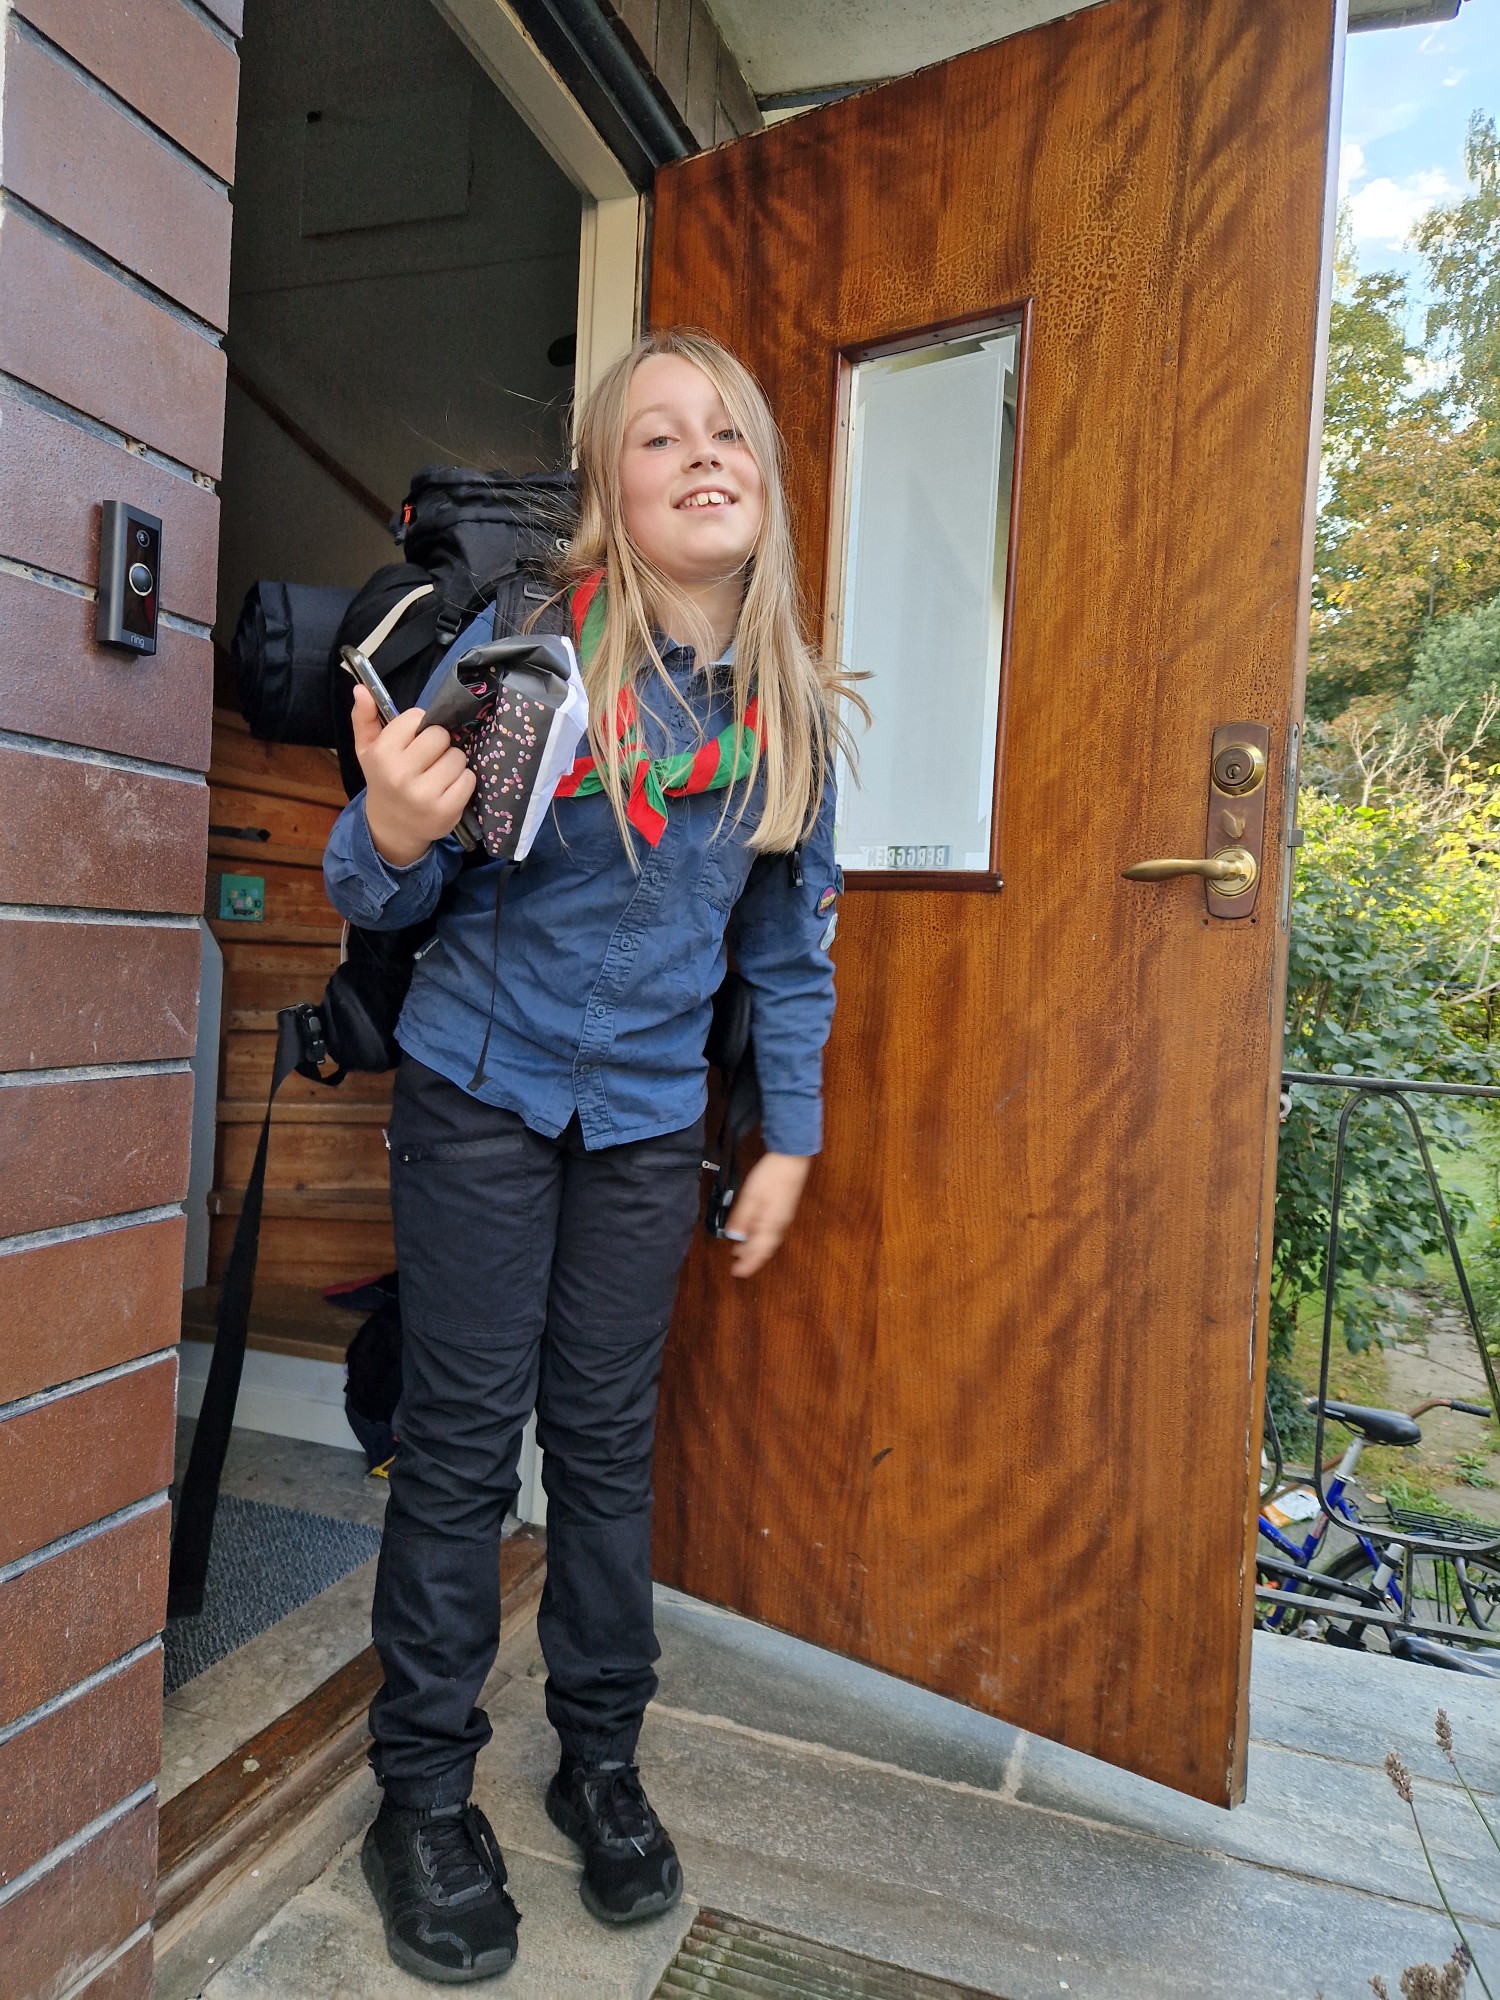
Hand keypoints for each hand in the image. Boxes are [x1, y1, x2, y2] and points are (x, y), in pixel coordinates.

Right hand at [351, 684, 475, 867]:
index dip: (419, 727)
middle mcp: (401, 774)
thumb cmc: (383, 779)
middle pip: (441, 736)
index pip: (417, 718)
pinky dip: (463, 782)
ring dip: (452, 763)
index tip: (412, 742)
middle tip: (428, 759)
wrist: (391, 826)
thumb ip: (364, 718)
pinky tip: (447, 790)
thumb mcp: (367, 749)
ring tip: (437, 775)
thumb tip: (361, 689)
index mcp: (382, 754)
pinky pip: (468, 779)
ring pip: (458, 757)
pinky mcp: (445, 811)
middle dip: (439, 744)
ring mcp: (424, 795)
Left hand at [724, 1152, 810, 1277]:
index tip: (737, 1272)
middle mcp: (780, 1225)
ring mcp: (783, 1217)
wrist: (791, 1158)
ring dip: (754, 1246)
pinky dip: (759, 1235)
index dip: (748, 1264)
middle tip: (736, 1264)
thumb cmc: (771, 1176)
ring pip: (767, 1239)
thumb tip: (734, 1237)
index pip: (759, 1252)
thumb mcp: (750, 1198)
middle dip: (750, 1257)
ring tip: (739, 1249)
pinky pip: (770, 1229)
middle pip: (764, 1248)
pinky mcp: (783, 1208)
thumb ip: (742, 1219)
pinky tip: (751, 1230)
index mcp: (771, 1226)